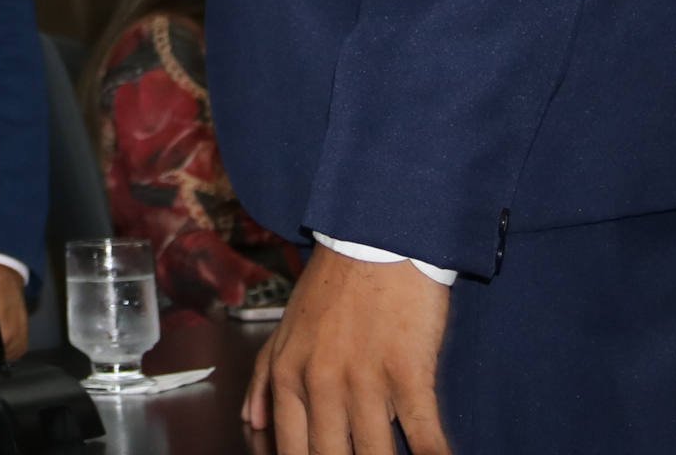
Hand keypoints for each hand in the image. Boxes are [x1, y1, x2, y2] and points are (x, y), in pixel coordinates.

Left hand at [243, 245, 452, 454]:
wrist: (375, 241)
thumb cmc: (332, 287)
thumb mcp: (286, 330)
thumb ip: (265, 378)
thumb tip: (252, 423)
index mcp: (289, 376)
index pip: (291, 449)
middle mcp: (321, 385)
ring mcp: (365, 381)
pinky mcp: (408, 373)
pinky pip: (423, 435)